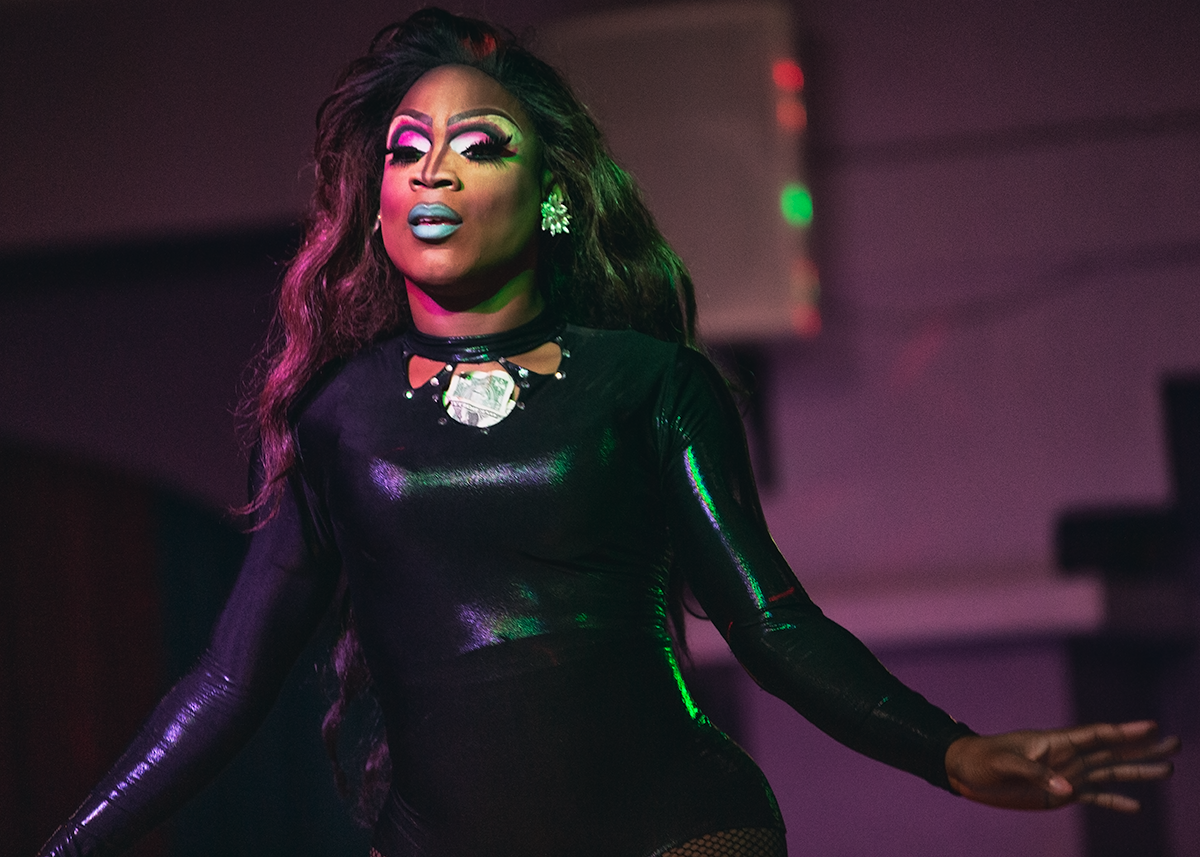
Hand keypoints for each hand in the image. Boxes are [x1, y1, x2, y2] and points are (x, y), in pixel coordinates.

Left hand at [944, 720, 1179, 811]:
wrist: (965, 772)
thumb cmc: (981, 760)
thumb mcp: (1003, 764)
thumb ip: (1036, 774)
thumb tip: (1069, 790)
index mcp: (1054, 742)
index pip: (1096, 735)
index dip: (1123, 731)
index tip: (1151, 726)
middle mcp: (1067, 756)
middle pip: (1112, 751)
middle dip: (1143, 748)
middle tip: (1175, 744)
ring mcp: (1066, 774)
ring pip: (1110, 772)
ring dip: (1137, 772)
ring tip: (1167, 770)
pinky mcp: (1060, 794)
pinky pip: (1094, 796)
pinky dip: (1114, 801)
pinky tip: (1136, 807)